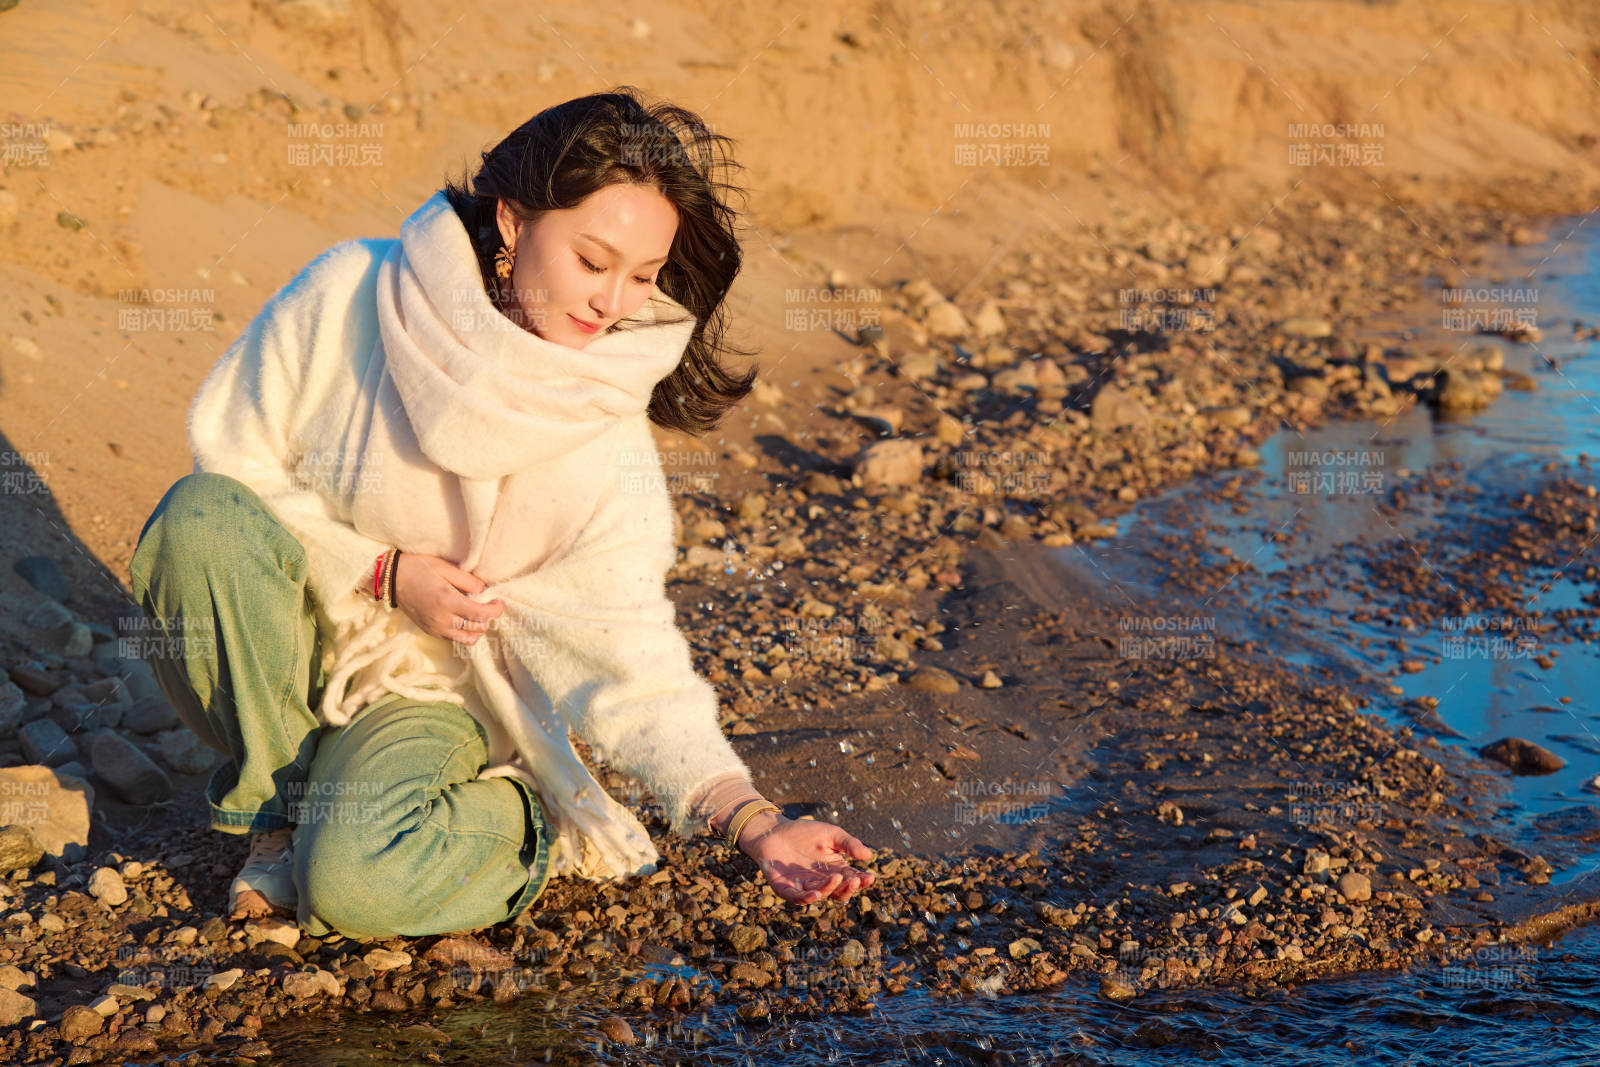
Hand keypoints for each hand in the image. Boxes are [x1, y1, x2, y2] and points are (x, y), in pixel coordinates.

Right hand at [391, 552, 503, 644]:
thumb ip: (468, 581)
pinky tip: (463, 619)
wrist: (390, 579)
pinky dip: (464, 632)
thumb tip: (485, 591)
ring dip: (477, 629)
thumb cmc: (418, 568)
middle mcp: (442, 619)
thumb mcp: (445, 568)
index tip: (498, 602)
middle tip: (487, 605)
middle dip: (488, 618)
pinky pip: (454, 639)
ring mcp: (435, 628)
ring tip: (476, 614)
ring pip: (467, 639)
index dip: (495, 610)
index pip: (481, 614)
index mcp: (447, 601)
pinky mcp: (430, 632)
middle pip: (477, 628)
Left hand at [737, 812, 875, 904]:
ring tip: (836, 879)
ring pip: (820, 894)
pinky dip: (806, 898)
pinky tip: (815, 894)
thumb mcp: (831, 834)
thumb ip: (849, 844)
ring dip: (829, 889)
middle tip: (853, 879)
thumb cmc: (804, 833)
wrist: (774, 831)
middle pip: (838, 892)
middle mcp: (822, 882)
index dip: (861, 881)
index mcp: (835, 871)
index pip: (852, 880)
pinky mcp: (786, 888)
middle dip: (848, 888)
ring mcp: (804, 887)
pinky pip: (796, 897)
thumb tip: (869, 855)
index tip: (869, 876)